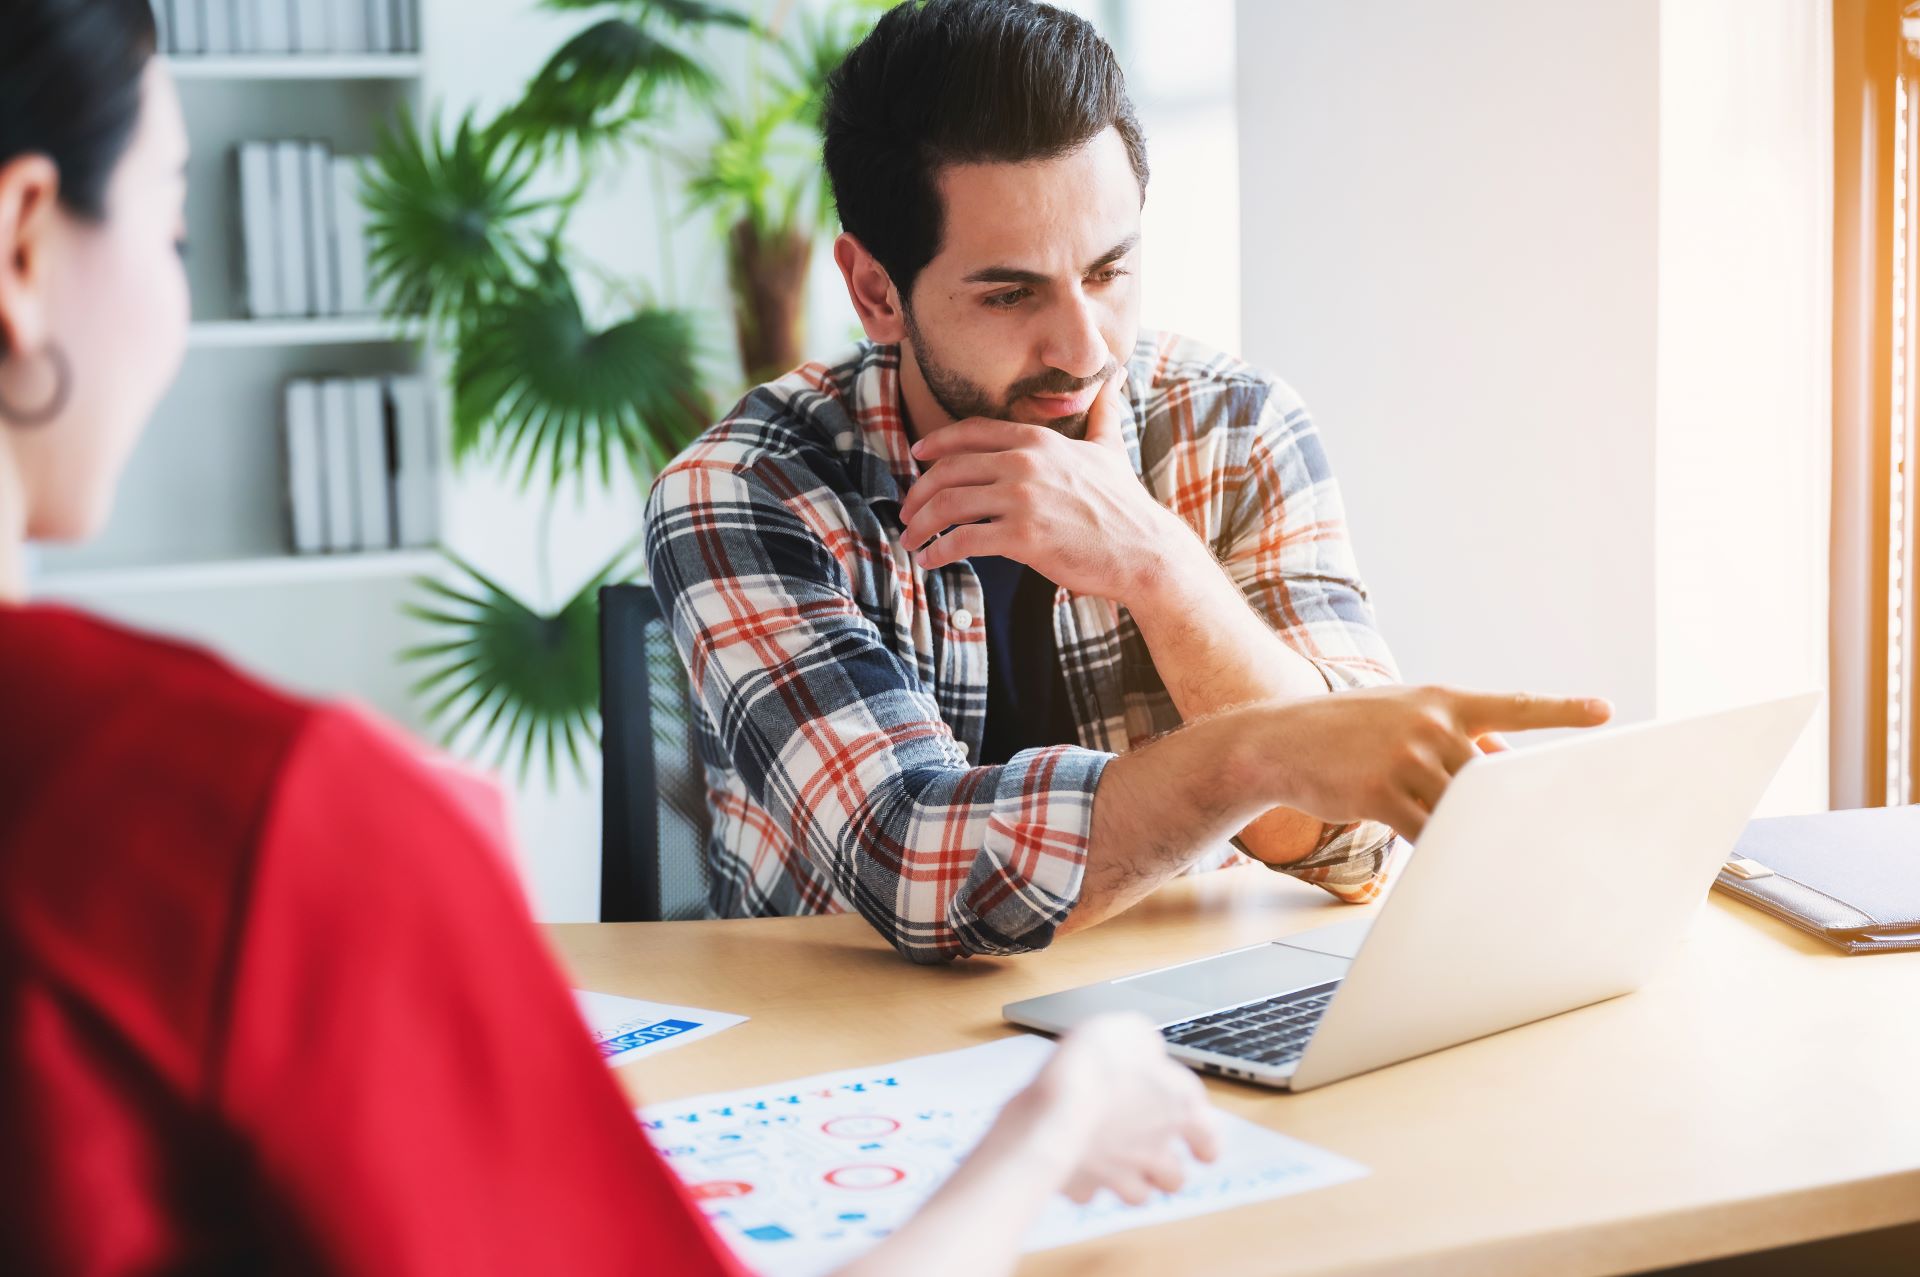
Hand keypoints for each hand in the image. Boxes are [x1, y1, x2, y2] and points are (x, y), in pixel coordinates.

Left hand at [900, 371, 1198, 603]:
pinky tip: (930, 560)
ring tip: (911, 539)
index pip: (971, 432)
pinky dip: (939, 551)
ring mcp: (1023, 499)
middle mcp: (1025, 463)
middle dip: (919, 491)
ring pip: (949, 504)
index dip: (937, 443)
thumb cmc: (1124, 504)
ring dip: (921, 524)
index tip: (917, 455)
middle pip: (950, 469)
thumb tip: (1116, 375)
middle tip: (907, 511)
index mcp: (1038, 440)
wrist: (1143, 551)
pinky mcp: (1022, 536)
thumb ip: (1103, 410)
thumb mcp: (1110, 448)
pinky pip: (963, 540)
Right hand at [996, 1014, 1219, 1205]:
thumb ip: (1146, 1046)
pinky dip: (1085, 1183)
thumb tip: (1145, 1050)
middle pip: (1175, 1177)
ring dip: (1131, 1182)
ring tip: (1118, 1165)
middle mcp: (1157, 1147)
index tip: (1203, 1149)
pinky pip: (1089, 1193)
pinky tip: (1077, 1165)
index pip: (1208, 1138)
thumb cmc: (1100, 1064)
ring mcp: (1122, 1173)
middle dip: (1166, 1169)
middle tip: (1152, 1154)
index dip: (1205, 1144)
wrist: (1057, 1103)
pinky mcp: (1085, 1185)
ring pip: (1139, 1195)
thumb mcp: (1131, 1031)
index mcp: (1180, 1107)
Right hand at [1253, 685, 1612, 840]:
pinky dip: (1441, 846)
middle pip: (1492, 774)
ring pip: (1463, 806)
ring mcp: (1405, 758)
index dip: (1562, 710)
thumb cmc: (1345, 731)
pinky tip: (1447, 859)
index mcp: (1441, 700)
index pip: (1514, 704)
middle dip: (1516, 802)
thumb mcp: (1400, 714)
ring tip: (1498, 849)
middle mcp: (1429, 724)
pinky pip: (1428, 831)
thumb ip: (1452, 735)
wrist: (1276, 742)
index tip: (1605, 711)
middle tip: (1556, 820)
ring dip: (1476, 831)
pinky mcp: (1381, 794)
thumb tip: (1501, 760)